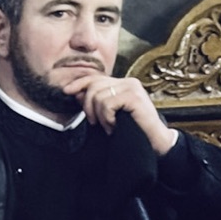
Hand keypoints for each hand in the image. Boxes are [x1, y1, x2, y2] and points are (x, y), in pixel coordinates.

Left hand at [58, 70, 178, 155]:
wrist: (153, 141)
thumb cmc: (131, 129)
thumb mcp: (109, 114)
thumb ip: (95, 102)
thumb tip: (75, 92)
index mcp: (122, 83)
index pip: (96, 78)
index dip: (79, 83)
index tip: (66, 91)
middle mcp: (128, 82)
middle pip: (94, 86)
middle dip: (88, 106)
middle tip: (95, 122)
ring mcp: (132, 88)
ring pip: (98, 96)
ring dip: (100, 116)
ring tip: (110, 125)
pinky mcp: (134, 97)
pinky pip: (107, 104)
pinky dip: (107, 118)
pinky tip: (115, 126)